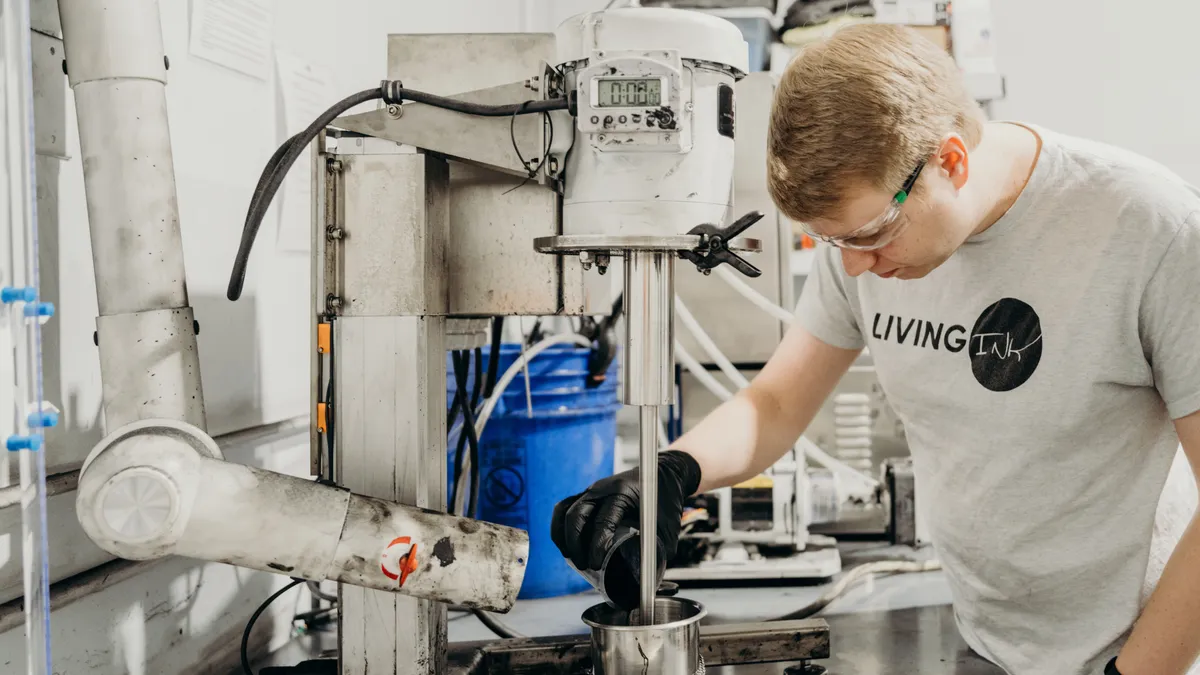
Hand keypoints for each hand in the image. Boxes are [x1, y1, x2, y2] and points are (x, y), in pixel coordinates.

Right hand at [550, 450, 701, 572]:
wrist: (664, 475)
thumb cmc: (665, 501)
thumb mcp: (667, 530)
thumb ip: (658, 556)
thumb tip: (649, 586)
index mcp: (623, 494)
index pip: (602, 521)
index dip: (596, 547)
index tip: (596, 565)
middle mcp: (603, 489)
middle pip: (576, 516)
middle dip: (575, 545)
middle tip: (584, 565)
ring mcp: (592, 490)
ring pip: (565, 511)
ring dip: (564, 536)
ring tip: (572, 558)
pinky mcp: (587, 494)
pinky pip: (564, 507)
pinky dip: (560, 526)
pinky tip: (565, 544)